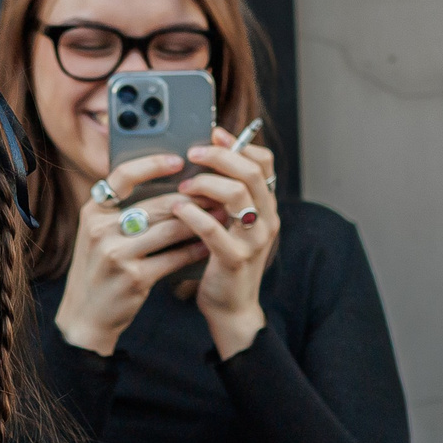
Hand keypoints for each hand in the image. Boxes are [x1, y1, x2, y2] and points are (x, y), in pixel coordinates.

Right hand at [51, 152, 207, 355]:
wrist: (85, 317)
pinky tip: (208, 245)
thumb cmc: (100, 270)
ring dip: (199, 221)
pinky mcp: (134, 278)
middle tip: (216, 191)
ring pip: (169, 229)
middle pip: (156, 204)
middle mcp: (102, 229)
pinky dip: (193, 250)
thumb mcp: (98, 235)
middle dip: (191, 198)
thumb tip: (168, 187)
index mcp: (93, 212)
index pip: (123, 176)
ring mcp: (117, 254)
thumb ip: (122, 211)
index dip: (152, 164)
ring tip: (219, 215)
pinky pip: (173, 257)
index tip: (179, 160)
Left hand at [170, 128, 280, 359]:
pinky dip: (192, 214)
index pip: (264, 162)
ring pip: (235, 195)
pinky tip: (177, 208)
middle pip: (250, 172)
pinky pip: (213, 229)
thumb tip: (204, 159)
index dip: (239, 144)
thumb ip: (226, 196)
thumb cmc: (223, 261)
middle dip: (219, 156)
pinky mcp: (234, 259)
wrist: (231, 308)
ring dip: (205, 182)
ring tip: (183, 185)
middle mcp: (266, 219)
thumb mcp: (232, 224)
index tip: (213, 134)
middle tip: (192, 153)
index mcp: (266, 207)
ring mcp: (253, 240)